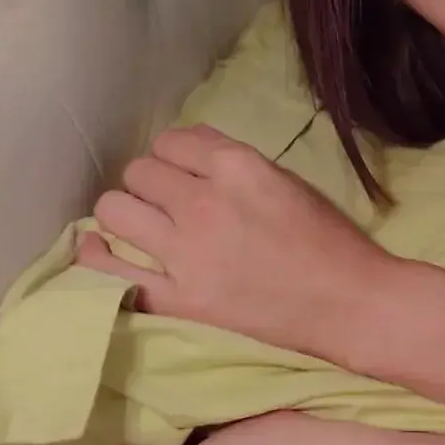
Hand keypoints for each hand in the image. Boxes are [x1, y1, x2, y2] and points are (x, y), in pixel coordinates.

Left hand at [76, 123, 388, 360]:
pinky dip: (96, 257)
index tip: (186, 173)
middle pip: (139, 172)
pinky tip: (98, 249)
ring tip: (143, 226)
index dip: (176, 156)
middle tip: (169, 204)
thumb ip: (233, 160)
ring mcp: (184, 252)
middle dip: (152, 183)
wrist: (348, 304)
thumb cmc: (328, 239)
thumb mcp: (286, 180)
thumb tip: (188, 149)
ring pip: (115, 209)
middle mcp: (202, 202)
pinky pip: (109, 270)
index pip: (171, 140)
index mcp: (236, 167)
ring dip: (126, 212)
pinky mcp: (177, 298)